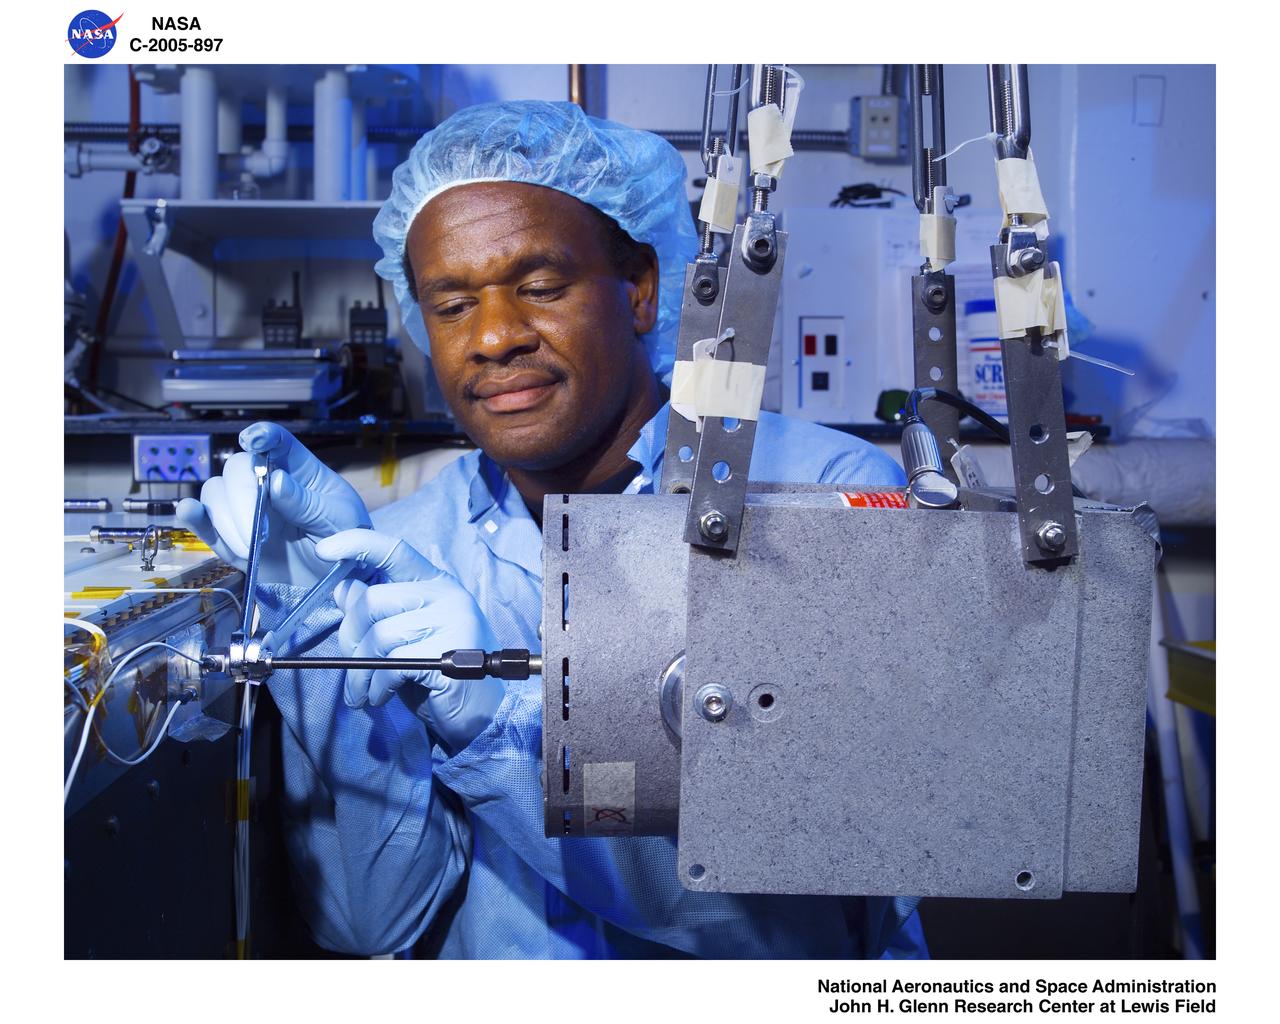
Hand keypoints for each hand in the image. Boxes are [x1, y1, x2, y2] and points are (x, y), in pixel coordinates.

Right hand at [176, 422, 369, 588]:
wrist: (338, 583)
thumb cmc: (346, 541)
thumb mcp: (339, 520)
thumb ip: (308, 503)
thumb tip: (277, 481)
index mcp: (300, 471)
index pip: (277, 443)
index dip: (262, 435)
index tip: (252, 440)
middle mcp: (268, 484)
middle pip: (237, 469)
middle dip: (242, 497)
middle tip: (260, 531)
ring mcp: (247, 510)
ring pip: (216, 494)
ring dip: (227, 519)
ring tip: (253, 549)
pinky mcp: (233, 539)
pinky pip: (205, 523)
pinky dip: (195, 518)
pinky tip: (191, 513)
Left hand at [317, 529, 505, 755]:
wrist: (482, 715)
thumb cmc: (441, 675)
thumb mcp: (404, 638)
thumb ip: (378, 612)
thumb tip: (343, 588)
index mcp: (436, 584)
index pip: (395, 550)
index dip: (357, 544)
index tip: (324, 550)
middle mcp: (447, 596)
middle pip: (374, 600)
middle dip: (350, 636)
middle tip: (350, 665)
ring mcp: (452, 622)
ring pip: (379, 636)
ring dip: (360, 671)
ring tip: (363, 691)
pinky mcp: (448, 655)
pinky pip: (391, 666)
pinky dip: (377, 686)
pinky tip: (381, 696)